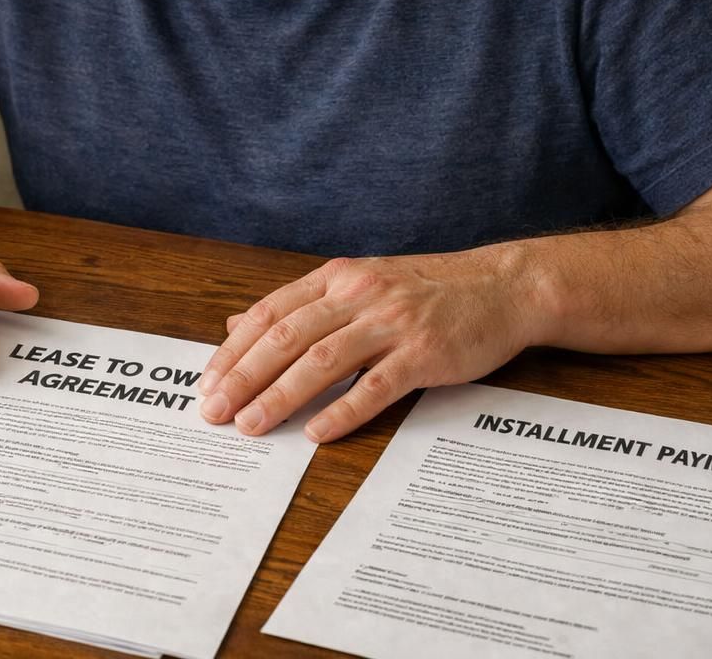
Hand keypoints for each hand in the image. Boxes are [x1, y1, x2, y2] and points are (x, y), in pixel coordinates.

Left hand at [196, 251, 543, 441]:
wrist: (503, 288)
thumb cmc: (428, 291)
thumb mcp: (360, 284)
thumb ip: (302, 306)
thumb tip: (239, 322)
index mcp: (339, 278)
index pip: (271, 313)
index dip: (234, 349)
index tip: (208, 382)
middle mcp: (360, 295)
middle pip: (287, 337)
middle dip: (244, 377)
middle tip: (215, 411)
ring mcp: (393, 323)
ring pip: (322, 360)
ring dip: (281, 395)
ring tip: (252, 425)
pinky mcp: (425, 354)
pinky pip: (376, 386)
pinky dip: (342, 410)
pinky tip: (316, 432)